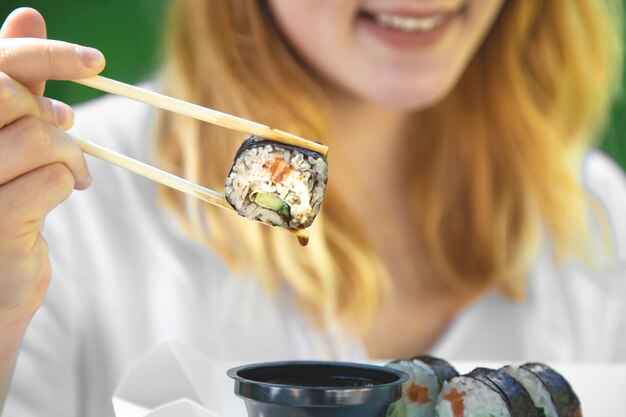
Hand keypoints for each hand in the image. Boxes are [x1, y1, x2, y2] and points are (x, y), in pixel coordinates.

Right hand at [0, 8, 104, 315]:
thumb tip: (27, 14)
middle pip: (16, 99)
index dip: (48, 55)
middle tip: (69, 137)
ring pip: (41, 139)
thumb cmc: (3, 198)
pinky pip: (53, 180)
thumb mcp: (7, 134)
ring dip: (71, 156)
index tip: (97, 62)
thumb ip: (16, 83)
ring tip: (72, 173)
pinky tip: (62, 195)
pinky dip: (68, 184)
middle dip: (56, 118)